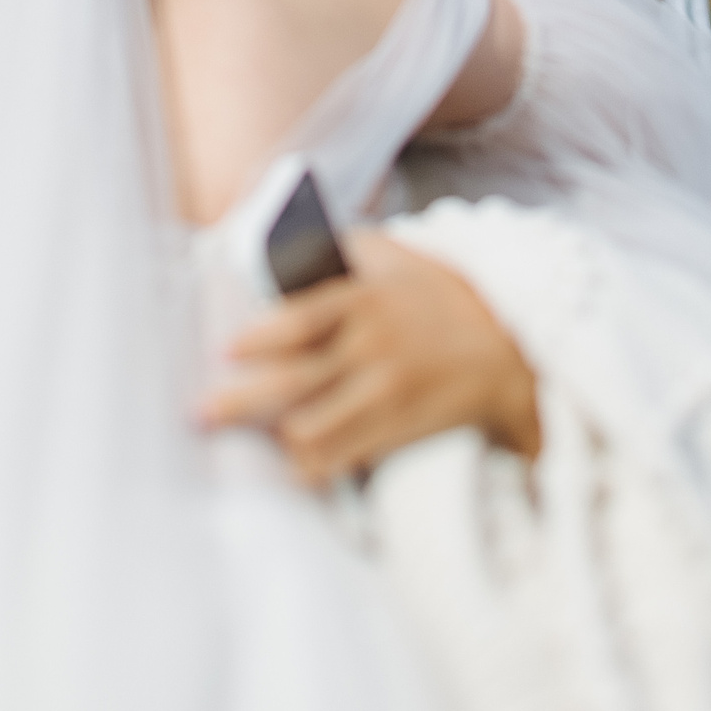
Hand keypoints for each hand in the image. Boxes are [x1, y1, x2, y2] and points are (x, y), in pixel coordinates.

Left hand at [201, 231, 539, 483]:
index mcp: (365, 299)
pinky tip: (289, 466)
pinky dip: (311, 464)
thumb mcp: (392, 255)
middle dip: (240, 402)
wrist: (508, 347)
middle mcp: (372, 348)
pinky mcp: (399, 428)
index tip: (227, 351)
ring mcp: (386, 393)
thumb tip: (280, 244)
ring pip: (314, 428)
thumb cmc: (438, 294)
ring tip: (241, 440)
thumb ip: (338, 247)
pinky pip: (344, 456)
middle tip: (202, 413)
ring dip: (274, 436)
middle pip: (293, 382)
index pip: (302, 319)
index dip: (260, 338)